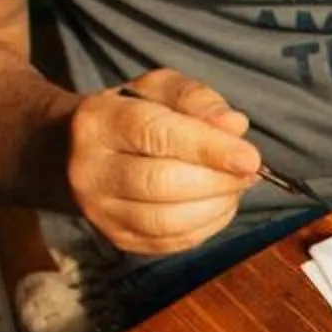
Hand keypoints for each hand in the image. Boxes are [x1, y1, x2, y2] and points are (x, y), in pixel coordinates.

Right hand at [66, 69, 261, 255]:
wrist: (80, 151)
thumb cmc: (132, 114)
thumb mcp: (160, 89)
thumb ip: (197, 99)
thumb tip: (234, 125)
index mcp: (98, 121)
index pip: (155, 133)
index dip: (207, 148)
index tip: (250, 158)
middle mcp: (90, 170)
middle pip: (161, 183)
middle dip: (217, 181)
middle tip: (249, 172)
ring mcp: (101, 210)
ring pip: (167, 221)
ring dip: (216, 206)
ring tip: (235, 186)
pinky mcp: (119, 238)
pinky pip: (173, 242)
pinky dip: (208, 225)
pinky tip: (219, 204)